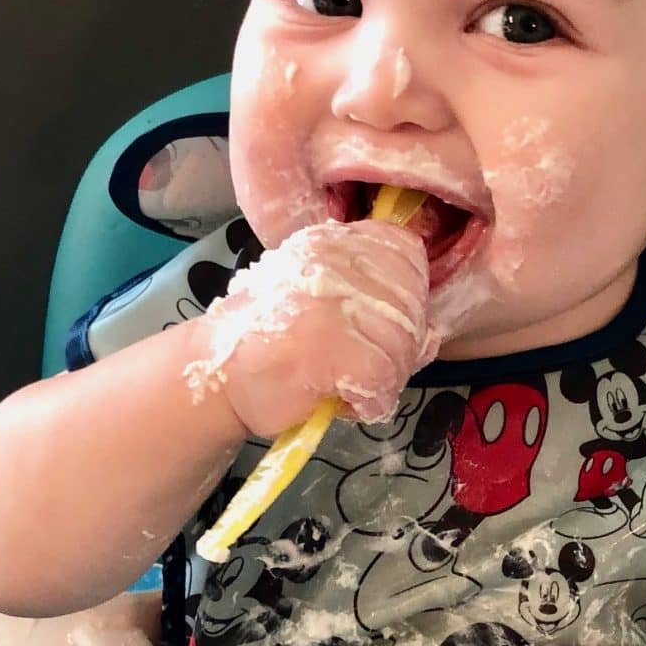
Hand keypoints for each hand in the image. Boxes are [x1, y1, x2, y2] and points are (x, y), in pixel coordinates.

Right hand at [196, 220, 436, 438]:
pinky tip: (346, 403)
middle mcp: (333, 262)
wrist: (214, 374)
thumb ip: (375, 307)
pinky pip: (383, 379)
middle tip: (369, 368)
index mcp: (332, 243)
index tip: (382, 323)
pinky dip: (372, 403)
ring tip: (354, 389)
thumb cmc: (270, 344)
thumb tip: (431, 337)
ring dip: (387, 380)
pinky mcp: (329, 348)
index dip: (408, 294)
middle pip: (411, 305)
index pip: (405, 252)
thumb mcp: (322, 304)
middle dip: (402, 347)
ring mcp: (330, 304)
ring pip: (403, 346)